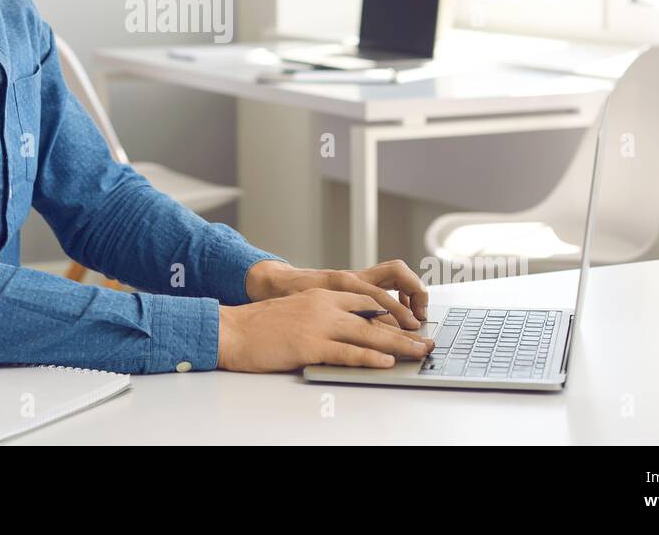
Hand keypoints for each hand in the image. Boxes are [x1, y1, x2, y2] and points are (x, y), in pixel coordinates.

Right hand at [216, 288, 433, 371]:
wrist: (231, 330)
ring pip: (368, 334)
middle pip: (375, 317)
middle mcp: (324, 305)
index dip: (393, 314)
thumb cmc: (260, 326)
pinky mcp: (308, 345)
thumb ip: (322, 316)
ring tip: (419, 352)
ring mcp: (317, 324)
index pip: (368, 301)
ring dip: (399, 345)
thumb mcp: (297, 311)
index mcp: (322, 296)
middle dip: (405, 331)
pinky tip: (386, 362)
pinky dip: (369, 358)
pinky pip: (346, 352)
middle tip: (427, 341)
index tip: (411, 326)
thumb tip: (349, 332)